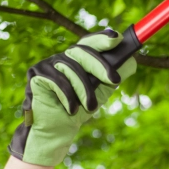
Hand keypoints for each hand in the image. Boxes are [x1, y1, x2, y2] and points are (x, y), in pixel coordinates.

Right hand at [8, 29, 136, 166]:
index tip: (117, 38)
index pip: (90, 43)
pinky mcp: (36, 74)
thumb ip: (113, 76)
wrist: (57, 130)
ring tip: (89, 108)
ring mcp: (47, 64)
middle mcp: (62, 57)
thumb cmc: (79, 109)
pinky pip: (57, 80)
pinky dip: (67, 96)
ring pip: (71, 68)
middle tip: (115, 80)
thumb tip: (132, 61)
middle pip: (82, 51)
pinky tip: (71, 109)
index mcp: (77, 59)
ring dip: (84, 90)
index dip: (102, 38)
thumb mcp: (101, 91)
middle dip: (100, 66)